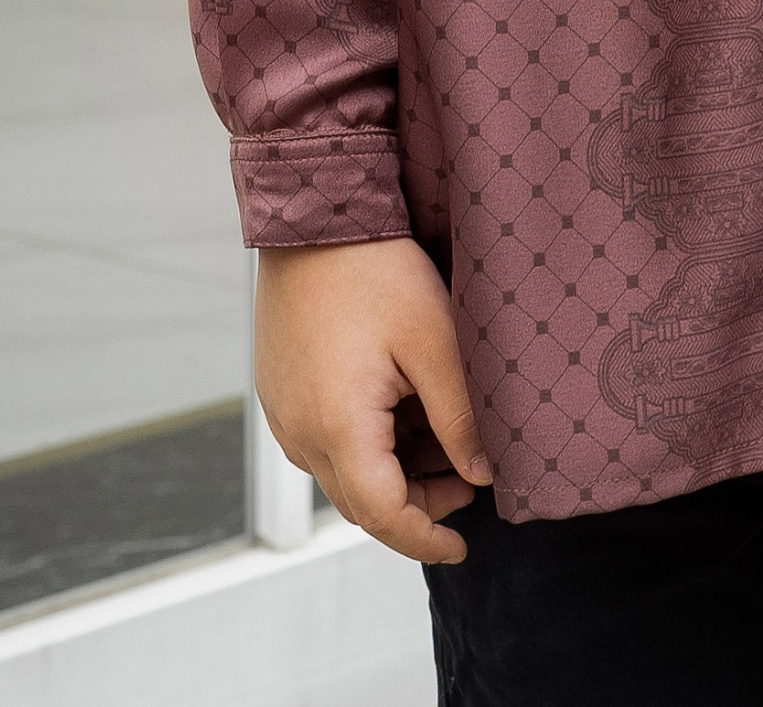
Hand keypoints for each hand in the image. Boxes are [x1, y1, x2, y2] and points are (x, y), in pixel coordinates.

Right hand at [254, 238, 489, 563]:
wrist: (315, 215)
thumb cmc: (375, 270)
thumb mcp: (434, 341)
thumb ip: (459, 417)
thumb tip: (482, 474)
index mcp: (337, 427)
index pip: (382, 515)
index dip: (425, 538)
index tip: (462, 548)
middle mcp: (299, 431)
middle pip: (361, 500)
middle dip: (417, 504)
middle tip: (468, 478)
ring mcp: (284, 412)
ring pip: (342, 472)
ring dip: (393, 472)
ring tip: (444, 437)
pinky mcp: (280, 391)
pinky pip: (324, 440)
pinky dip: (367, 444)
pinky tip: (403, 410)